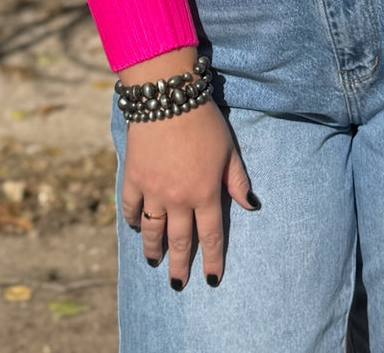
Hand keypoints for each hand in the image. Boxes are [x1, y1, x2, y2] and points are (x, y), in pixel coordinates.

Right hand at [119, 55, 256, 290]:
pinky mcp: (133, 179)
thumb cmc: (204, 121)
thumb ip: (237, 181)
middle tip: (179, 284)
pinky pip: (131, 209)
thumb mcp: (229, 150)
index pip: (212, 235)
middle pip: (180, 241)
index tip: (212, 280)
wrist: (168, 98)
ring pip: (153, 231)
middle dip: (181, 266)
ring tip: (155, 262)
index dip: (213, 260)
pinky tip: (137, 227)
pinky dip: (133, 221)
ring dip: (154, 250)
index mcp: (206, 193)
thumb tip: (251, 206)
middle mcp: (179, 199)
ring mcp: (153, 191)